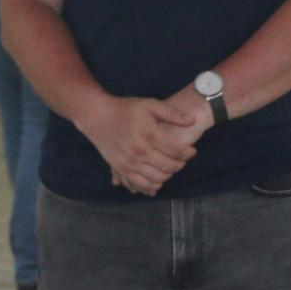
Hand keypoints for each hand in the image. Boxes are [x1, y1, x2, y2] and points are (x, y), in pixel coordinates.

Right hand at [81, 95, 200, 196]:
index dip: (188, 153)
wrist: (98, 116)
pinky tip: (158, 178)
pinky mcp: (121, 168)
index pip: (177, 151)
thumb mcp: (150, 105)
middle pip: (169, 166)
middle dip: (180, 164)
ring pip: (158, 178)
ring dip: (169, 175)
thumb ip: (172, 113)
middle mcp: (140, 150)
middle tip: (182, 159)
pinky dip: (153, 185)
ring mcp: (130, 162)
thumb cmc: (126, 109)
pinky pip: (141, 184)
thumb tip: (192, 120)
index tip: (192, 151)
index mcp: (150, 134)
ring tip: (170, 166)